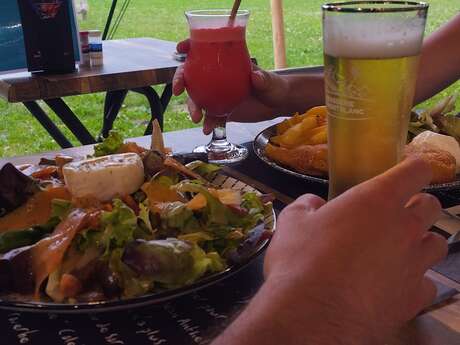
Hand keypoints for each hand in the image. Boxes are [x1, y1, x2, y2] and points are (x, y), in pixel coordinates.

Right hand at [173, 40, 289, 133]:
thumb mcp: (270, 81)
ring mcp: (218, 95)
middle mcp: (218, 78)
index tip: (180, 49)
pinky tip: (207, 129)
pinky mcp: (223, 111)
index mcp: (227, 63)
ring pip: (197, 98)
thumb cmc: (275, 86)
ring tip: (196, 118)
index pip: (204, 51)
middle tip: (177, 91)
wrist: (277, 106)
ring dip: (193, 107)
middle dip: (180, 81)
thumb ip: (263, 79)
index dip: (190, 48)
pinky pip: (210, 116)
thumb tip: (255, 77)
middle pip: (192, 76)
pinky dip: (208, 123)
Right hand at [213, 158, 446, 344]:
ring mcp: (414, 263)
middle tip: (395, 214)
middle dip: (417, 205)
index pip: (416, 171)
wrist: (312, 315)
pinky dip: (414, 280)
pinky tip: (393, 284)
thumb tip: (313, 204)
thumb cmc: (300, 260)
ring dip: (420, 242)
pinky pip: (427, 282)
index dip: (413, 169)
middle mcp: (404, 227)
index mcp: (376, 199)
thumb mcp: (292, 223)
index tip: (406, 172)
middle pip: (432, 206)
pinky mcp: (415, 297)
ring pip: (437, 244)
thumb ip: (306, 206)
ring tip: (398, 250)